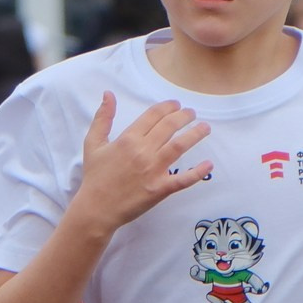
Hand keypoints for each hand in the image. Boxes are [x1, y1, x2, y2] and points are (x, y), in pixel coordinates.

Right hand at [71, 93, 209, 237]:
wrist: (96, 208)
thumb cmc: (95, 176)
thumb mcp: (93, 143)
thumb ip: (102, 118)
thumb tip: (108, 94)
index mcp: (128, 139)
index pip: (153, 115)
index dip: (167, 107)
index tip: (176, 104)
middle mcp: (143, 151)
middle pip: (169, 126)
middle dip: (184, 116)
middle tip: (192, 113)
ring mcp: (154, 170)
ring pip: (180, 146)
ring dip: (195, 134)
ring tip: (205, 127)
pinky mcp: (160, 189)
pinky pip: (183, 179)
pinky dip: (198, 172)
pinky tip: (209, 164)